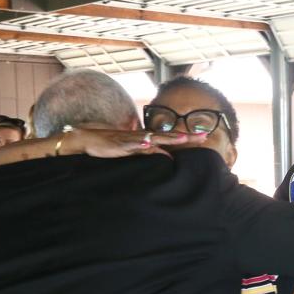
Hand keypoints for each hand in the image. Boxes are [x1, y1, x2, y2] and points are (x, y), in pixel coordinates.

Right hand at [67, 128, 205, 157]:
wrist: (88, 138)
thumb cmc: (112, 145)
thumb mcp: (134, 150)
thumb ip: (150, 152)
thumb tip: (167, 158)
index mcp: (147, 138)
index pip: (171, 137)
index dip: (187, 137)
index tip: (205, 137)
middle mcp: (143, 137)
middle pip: (168, 135)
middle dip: (186, 136)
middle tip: (204, 136)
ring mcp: (133, 139)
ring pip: (154, 138)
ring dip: (168, 138)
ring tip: (183, 139)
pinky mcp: (121, 144)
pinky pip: (132, 144)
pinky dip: (141, 144)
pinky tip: (149, 144)